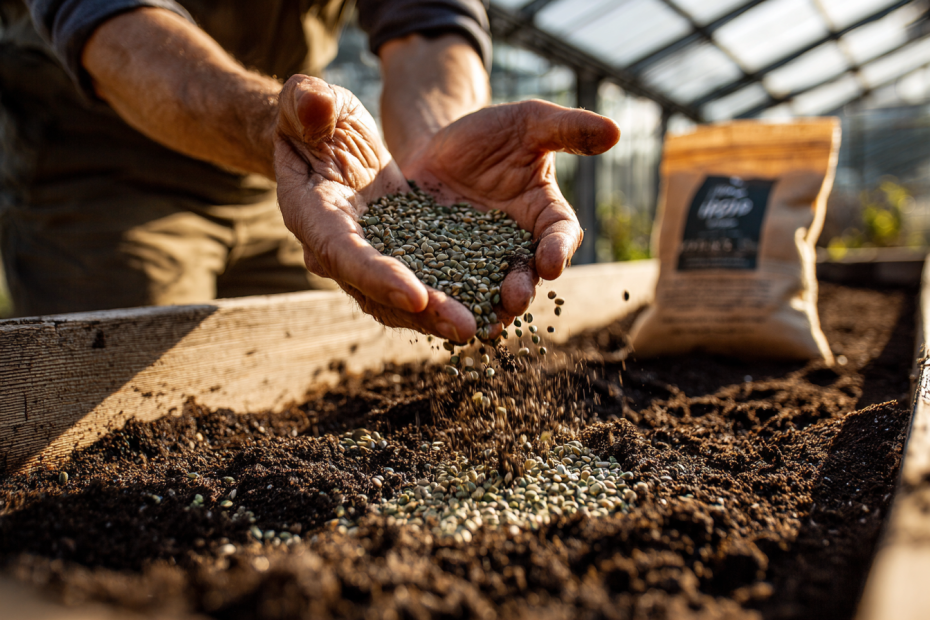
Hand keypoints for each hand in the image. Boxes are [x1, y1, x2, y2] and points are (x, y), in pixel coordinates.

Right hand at [273, 75, 478, 341]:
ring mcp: (370, 258)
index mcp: (313, 215)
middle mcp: (339, 250)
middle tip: (466, 327)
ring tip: (485, 327)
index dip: (376, 275)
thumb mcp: (311, 102)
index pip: (342, 253)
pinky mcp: (398, 254)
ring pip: (405, 299)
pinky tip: (493, 307)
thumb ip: (305, 102)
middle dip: (422, 312)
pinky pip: (425, 283)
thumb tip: (311, 104)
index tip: (415, 294)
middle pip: (379, 292)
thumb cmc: (316, 117)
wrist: (327, 141)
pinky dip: (454, 296)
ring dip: (443, 315)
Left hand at [400, 100, 620, 321]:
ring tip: (485, 323)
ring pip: (489, 291)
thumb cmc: (492, 133)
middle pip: (526, 274)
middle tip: (515, 298)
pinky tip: (439, 311)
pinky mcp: (445, 265)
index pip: (561, 236)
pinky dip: (447, 301)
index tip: (552, 263)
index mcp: (547, 216)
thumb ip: (568, 129)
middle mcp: (518, 246)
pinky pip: (448, 286)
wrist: (439, 143)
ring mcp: (480, 260)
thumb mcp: (530, 122)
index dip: (558, 250)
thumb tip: (615, 131)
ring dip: (489, 308)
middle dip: (522, 288)